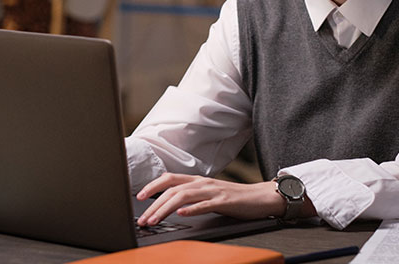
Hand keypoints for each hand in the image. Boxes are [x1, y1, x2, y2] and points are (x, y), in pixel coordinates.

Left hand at [135, 173, 286, 226]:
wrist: (259, 197)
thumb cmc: (232, 198)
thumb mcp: (207, 194)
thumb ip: (190, 196)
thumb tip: (169, 205)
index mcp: (196, 180)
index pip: (168, 179)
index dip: (152, 186)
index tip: (139, 197)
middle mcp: (201, 182)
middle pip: (172, 189)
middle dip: (153, 203)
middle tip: (143, 218)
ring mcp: (212, 190)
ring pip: (183, 196)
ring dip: (166, 208)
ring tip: (154, 219)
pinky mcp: (223, 200)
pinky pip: (204, 204)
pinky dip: (191, 208)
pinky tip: (181, 214)